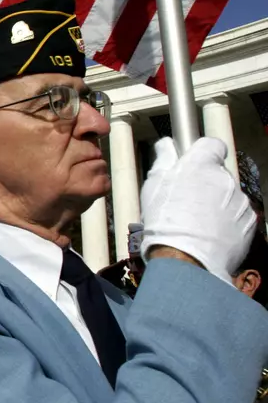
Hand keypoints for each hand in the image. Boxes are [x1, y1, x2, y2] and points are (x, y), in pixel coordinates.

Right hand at [141, 137, 256, 283]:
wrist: (188, 258)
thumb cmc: (166, 220)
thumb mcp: (153, 185)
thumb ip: (164, 160)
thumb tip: (167, 145)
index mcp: (202, 165)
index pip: (212, 144)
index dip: (202, 152)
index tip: (192, 163)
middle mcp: (226, 178)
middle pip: (217, 173)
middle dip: (205, 182)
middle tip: (185, 200)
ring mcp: (240, 201)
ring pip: (227, 195)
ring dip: (216, 202)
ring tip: (196, 221)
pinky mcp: (249, 222)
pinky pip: (236, 215)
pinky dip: (225, 221)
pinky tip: (209, 233)